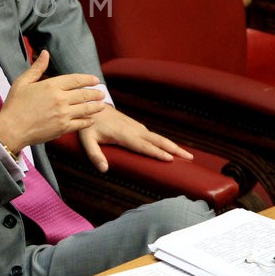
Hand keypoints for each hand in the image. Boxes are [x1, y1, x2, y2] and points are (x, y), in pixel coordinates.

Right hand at [0, 51, 106, 153]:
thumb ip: (37, 68)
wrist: (11, 129)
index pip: (76, 80)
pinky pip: (82, 124)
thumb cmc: (14, 105)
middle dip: (95, 93)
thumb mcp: (22, 82)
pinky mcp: (63, 128)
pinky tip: (91, 120)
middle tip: (101, 93)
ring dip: (96, 107)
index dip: (88, 79)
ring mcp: (63, 114)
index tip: (95, 80)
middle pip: (84, 94)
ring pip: (86, 109)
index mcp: (51, 86)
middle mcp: (60, 99)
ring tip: (101, 105)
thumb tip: (45, 53)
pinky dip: (88, 121)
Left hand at [78, 105, 193, 172]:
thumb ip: (94, 154)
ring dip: (171, 145)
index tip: (170, 158)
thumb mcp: (87, 139)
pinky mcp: (135, 126)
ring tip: (186, 154)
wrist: (92, 105)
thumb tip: (104, 169)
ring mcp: (135, 127)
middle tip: (189, 157)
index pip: (142, 145)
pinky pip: (152, 135)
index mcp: (122, 134)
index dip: (155, 152)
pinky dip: (163, 141)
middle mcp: (132, 130)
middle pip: (156, 140)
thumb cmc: (89, 124)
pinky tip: (169, 148)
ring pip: (157, 137)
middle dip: (173, 148)